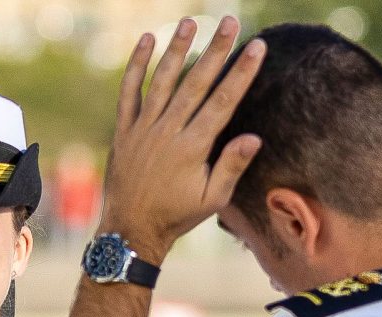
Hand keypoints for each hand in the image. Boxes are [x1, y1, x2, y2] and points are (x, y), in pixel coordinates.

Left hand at [98, 17, 265, 264]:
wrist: (130, 229)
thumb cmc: (176, 216)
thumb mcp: (212, 200)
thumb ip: (231, 166)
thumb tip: (255, 137)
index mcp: (193, 148)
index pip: (222, 101)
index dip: (241, 72)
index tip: (257, 47)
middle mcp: (167, 132)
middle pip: (196, 83)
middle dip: (216, 50)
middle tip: (232, 22)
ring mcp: (143, 129)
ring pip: (163, 81)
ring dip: (177, 50)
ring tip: (192, 22)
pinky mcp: (124, 130)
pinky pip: (129, 92)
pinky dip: (136, 66)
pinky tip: (148, 41)